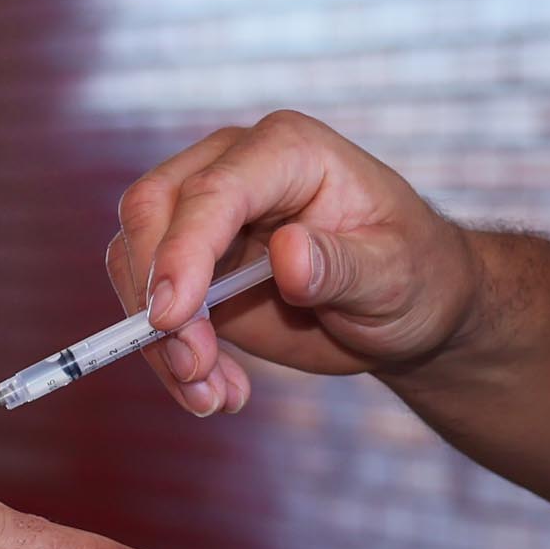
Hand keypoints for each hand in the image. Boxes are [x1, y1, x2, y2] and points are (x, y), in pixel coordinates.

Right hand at [106, 112, 485, 419]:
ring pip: (135, 260)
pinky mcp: (191, 263)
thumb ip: (342, 265)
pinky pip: (149, 301)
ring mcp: (206, 214)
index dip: (183, 250)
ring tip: (213, 397)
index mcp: (288, 151)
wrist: (408, 307)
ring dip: (158, 339)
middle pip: (151, 211)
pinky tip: (216, 393)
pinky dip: (165, 354)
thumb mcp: (395, 276)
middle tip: (195, 370)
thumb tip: (287, 253)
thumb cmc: (415, 275)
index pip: (214, 189)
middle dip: (157, 297)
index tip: (173, 319)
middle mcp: (235, 168)